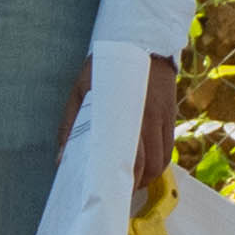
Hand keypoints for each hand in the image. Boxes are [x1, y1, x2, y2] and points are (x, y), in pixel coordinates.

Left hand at [66, 50, 180, 214]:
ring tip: (132, 181)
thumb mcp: (81, 92)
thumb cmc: (105, 68)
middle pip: (151, 166)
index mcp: (126, 115)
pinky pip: (170, 147)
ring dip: (149, 176)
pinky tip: (146, 165)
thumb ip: (71, 126)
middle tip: (119, 191)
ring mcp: (164, 118)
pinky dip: (160, 161)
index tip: (113, 194)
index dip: (125, 182)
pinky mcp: (172, 115)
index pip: (132, 159)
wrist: (140, 40)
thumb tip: (62, 160)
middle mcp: (149, 120)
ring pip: (163, 160)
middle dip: (137, 184)